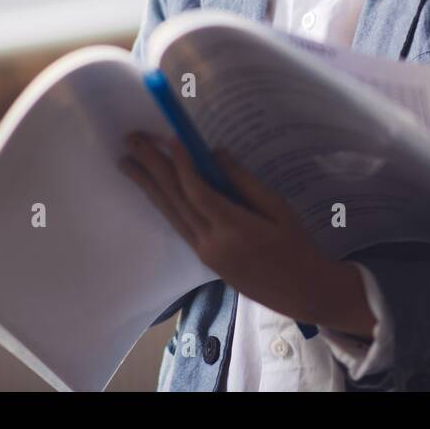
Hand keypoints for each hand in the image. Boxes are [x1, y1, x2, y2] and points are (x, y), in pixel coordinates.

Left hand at [119, 132, 374, 337]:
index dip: (181, 163)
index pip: (198, 191)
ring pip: (171, 213)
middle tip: (132, 141)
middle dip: (152, 167)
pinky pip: (178, 225)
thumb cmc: (297, 246)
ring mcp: (205, 253)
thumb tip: (216, 154)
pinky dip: (164, 203)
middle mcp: (211, 243)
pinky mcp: (205, 259)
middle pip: (175, 199)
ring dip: (148, 185)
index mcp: (234, 229)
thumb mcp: (279, 209)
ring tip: (127, 162)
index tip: (168, 137)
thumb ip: (245, 182)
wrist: (302, 291)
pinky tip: (153, 189)